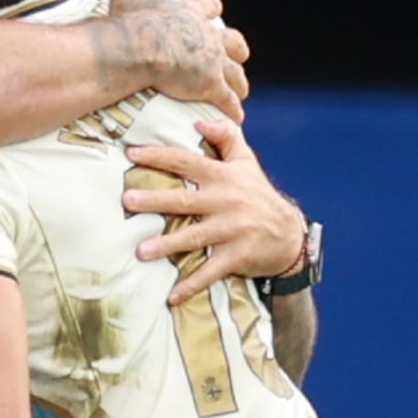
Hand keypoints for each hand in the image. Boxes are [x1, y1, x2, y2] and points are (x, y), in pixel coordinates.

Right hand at [110, 0, 250, 122]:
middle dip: (236, 48)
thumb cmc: (132, 22)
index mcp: (191, 13)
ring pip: (236, 73)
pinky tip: (236, 117)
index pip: (210, 4)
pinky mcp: (212, 85)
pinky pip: (228, 100)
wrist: (140, 47)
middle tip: (236, 55)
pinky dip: (233, 109)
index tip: (209, 12)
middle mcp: (208, 36)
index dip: (210, 9)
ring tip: (240, 91)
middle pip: (234, 40)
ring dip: (239, 82)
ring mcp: (213, 61)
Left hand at [122, 118, 304, 303]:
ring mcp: (232, 230)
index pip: (186, 161)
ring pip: (195, 238)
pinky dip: (192, 285)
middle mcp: (226, 201)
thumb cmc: (259, 195)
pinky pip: (211, 271)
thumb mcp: (247, 162)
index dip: (159, 155)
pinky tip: (171, 296)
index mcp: (223, 176)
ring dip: (167, 246)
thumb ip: (226, 137)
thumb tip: (200, 120)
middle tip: (127, 200)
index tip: (131, 153)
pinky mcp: (238, 256)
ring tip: (141, 251)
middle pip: (185, 200)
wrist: (290, 234)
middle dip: (155, 200)